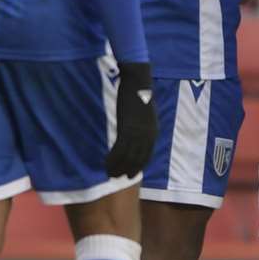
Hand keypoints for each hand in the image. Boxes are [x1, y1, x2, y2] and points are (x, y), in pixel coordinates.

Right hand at [105, 61, 157, 177]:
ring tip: (109, 173)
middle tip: (116, 177)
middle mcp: (148, 136)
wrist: (138, 82)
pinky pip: (119, 150)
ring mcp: (138, 133)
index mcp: (153, 132)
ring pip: (127, 157)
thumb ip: (142, 126)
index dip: (138, 167)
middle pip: (137, 159)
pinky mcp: (127, 129)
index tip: (130, 174)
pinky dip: (112, 159)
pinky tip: (105, 163)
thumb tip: (135, 133)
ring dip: (117, 167)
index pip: (147, 156)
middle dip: (127, 170)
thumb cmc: (140, 94)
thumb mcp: (145, 114)